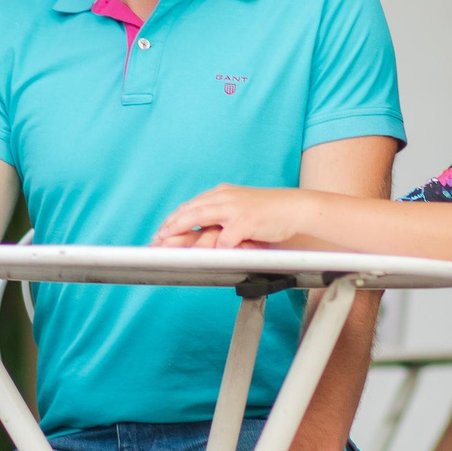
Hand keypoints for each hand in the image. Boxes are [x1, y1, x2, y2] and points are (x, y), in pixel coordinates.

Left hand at [153, 185, 310, 250]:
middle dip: (171, 226)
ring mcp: (235, 208)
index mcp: (221, 194)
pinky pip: (226, 236)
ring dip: (183, 233)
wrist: (295, 208)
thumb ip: (219, 220)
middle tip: (157, 240)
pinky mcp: (248, 220)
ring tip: (169, 245)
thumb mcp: (239, 211)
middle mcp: (224, 197)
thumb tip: (198, 236)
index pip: (190, 206)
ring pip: (201, 217)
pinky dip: (214, 247)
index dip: (173, 220)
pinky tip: (205, 256)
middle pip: (190, 210)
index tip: (160, 233)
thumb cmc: (268, 214)